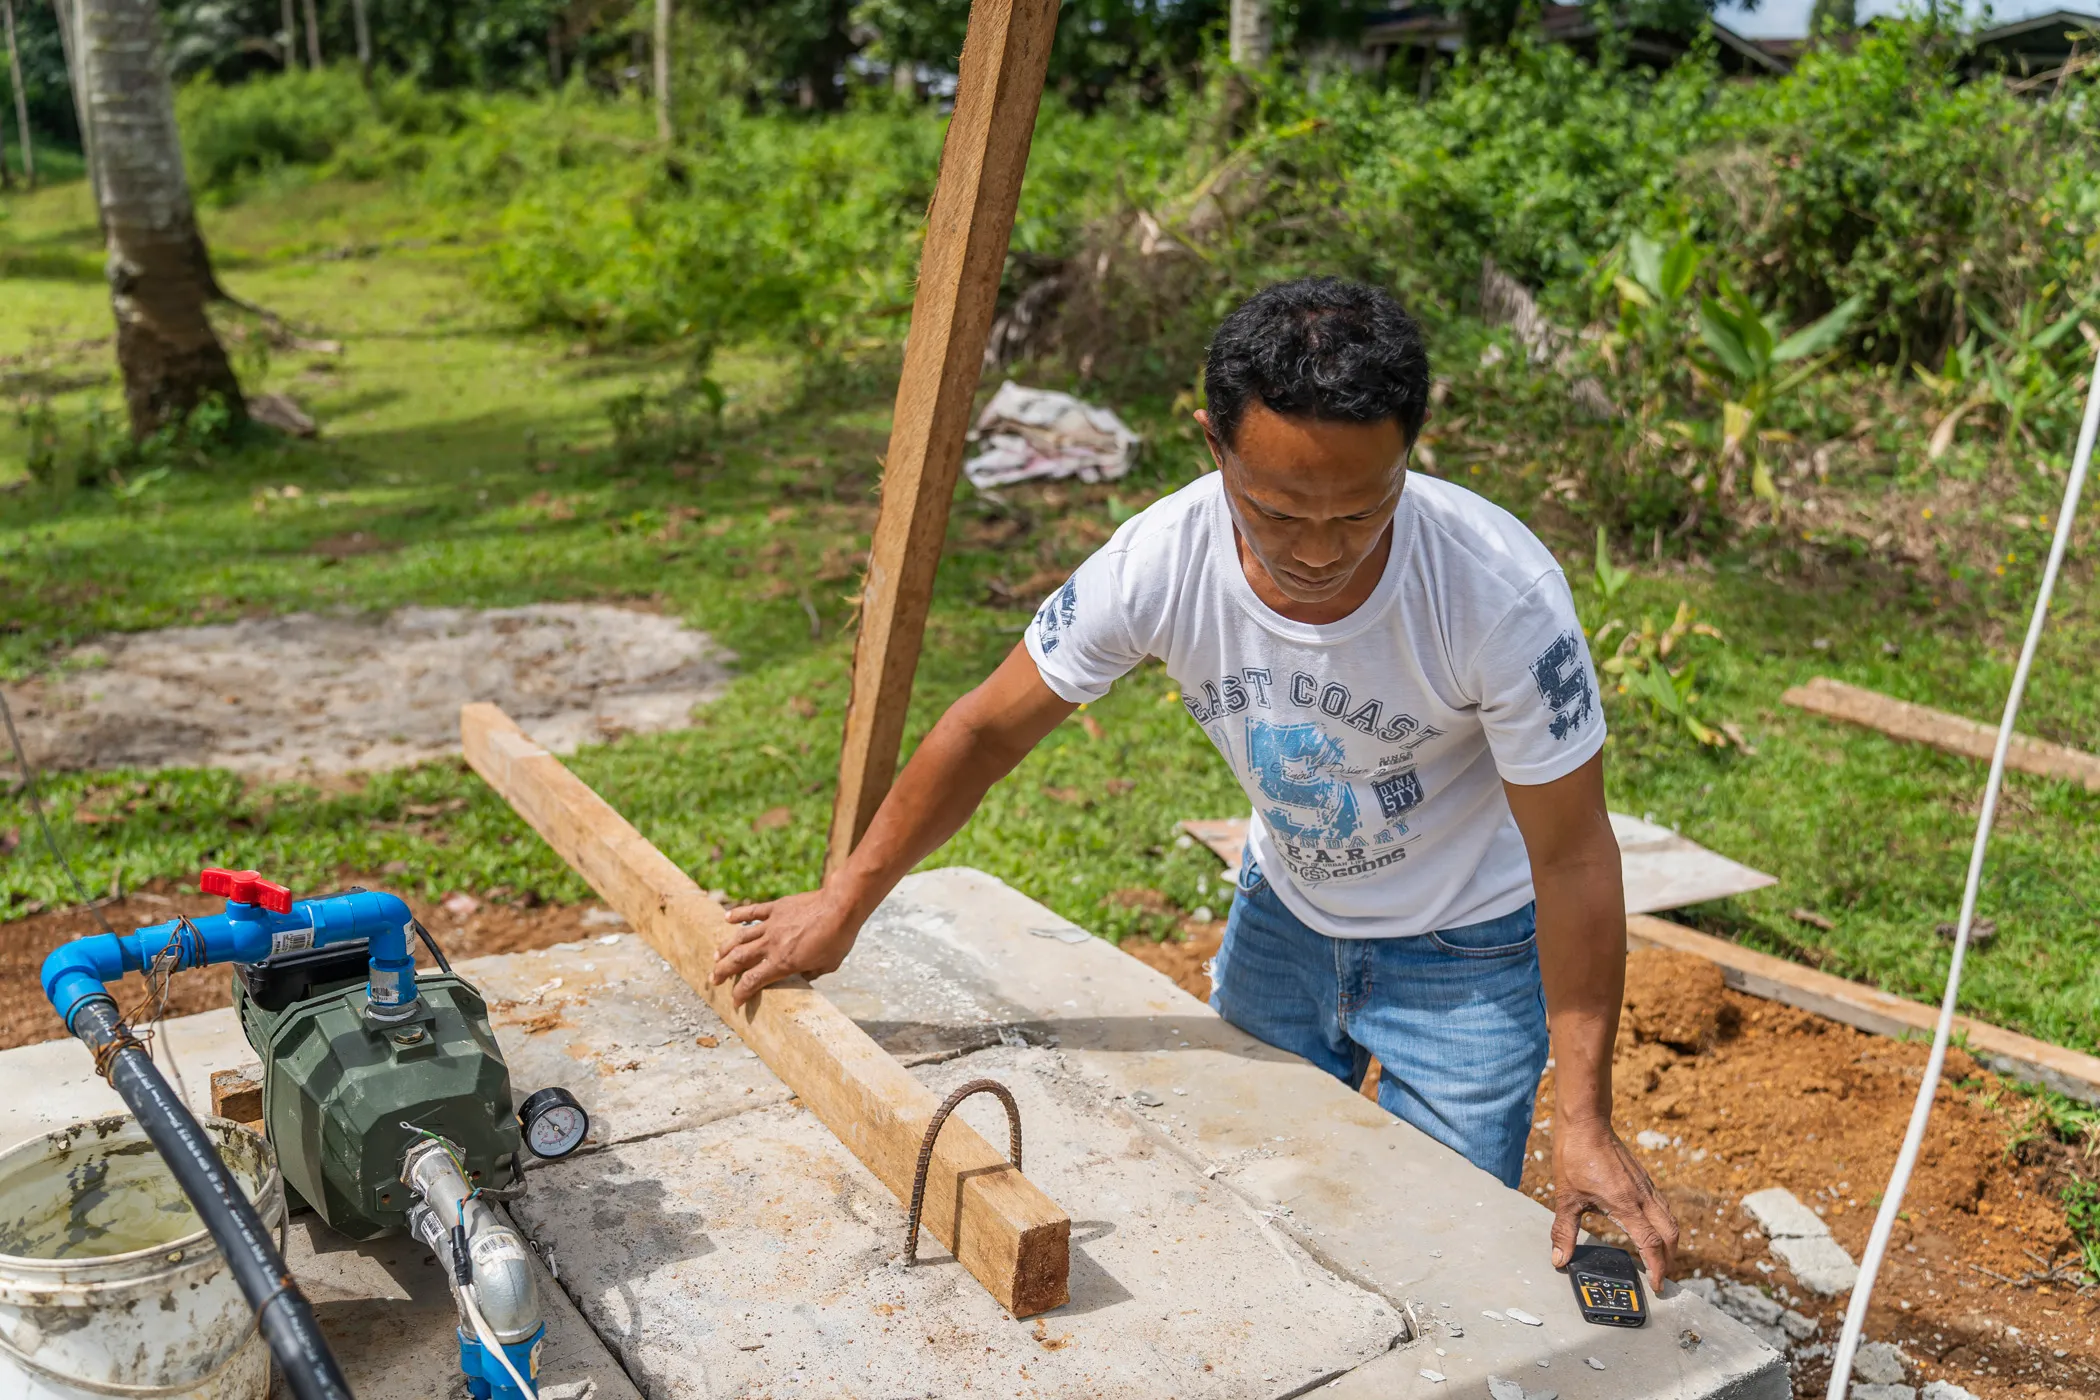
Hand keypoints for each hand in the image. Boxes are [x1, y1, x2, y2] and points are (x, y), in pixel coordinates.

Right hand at [711, 888, 861, 1006]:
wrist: (841, 906)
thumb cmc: (838, 938)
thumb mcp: (827, 965)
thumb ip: (810, 973)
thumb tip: (802, 977)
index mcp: (783, 963)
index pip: (752, 982)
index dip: (740, 994)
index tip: (735, 1002)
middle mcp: (771, 945)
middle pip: (737, 960)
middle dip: (722, 972)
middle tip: (713, 979)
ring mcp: (772, 925)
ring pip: (740, 937)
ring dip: (724, 948)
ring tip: (715, 956)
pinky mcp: (777, 908)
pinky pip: (752, 911)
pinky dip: (738, 914)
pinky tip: (727, 917)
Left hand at [1549, 1116, 1678, 1289]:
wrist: (1586, 1123)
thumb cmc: (1575, 1157)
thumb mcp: (1565, 1198)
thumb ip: (1564, 1232)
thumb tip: (1559, 1260)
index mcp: (1626, 1205)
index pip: (1651, 1244)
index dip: (1657, 1268)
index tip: (1656, 1285)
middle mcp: (1642, 1197)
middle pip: (1671, 1235)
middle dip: (1670, 1260)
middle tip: (1661, 1278)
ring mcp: (1646, 1186)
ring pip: (1671, 1220)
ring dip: (1670, 1243)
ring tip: (1660, 1260)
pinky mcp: (1644, 1178)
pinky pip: (1663, 1207)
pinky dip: (1665, 1225)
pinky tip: (1653, 1230)